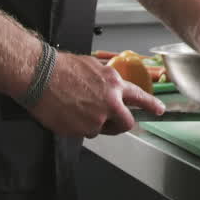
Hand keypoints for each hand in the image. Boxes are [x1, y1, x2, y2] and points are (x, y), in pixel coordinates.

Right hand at [29, 53, 165, 137]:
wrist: (39, 75)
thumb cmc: (61, 68)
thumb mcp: (93, 67)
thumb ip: (106, 81)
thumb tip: (110, 87)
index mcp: (114, 85)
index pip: (140, 97)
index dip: (151, 105)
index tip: (159, 111)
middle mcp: (110, 103)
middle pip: (125, 124)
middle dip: (120, 125)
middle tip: (111, 123)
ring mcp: (95, 119)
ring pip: (100, 129)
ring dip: (92, 124)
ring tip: (75, 108)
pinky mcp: (80, 129)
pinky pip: (82, 133)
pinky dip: (76, 126)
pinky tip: (66, 113)